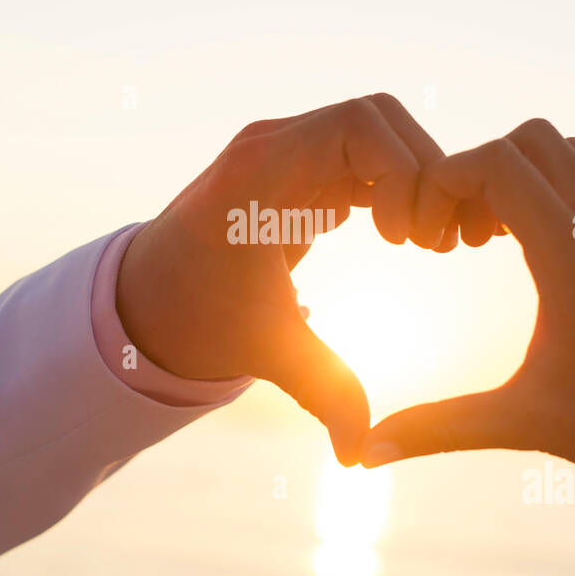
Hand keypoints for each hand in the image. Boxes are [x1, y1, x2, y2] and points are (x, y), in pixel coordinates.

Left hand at [116, 93, 454, 464]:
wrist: (144, 302)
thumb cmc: (195, 319)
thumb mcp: (264, 350)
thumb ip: (322, 391)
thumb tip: (358, 456)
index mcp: (260, 173)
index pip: (359, 125)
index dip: (402, 172)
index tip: (402, 241)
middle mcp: (274, 147)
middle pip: (379, 118)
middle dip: (421, 173)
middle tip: (430, 245)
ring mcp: (287, 152)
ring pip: (378, 132)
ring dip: (413, 178)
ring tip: (423, 244)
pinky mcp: (300, 169)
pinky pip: (364, 154)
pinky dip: (395, 185)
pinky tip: (405, 239)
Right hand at [362, 118, 574, 511]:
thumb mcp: (527, 425)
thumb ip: (440, 429)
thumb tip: (367, 453)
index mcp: (574, 260)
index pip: (499, 162)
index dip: (446, 182)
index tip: (427, 236)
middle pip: (531, 139)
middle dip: (478, 170)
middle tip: (456, 233)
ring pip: (568, 153)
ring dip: (518, 175)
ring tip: (490, 239)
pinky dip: (552, 192)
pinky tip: (533, 254)